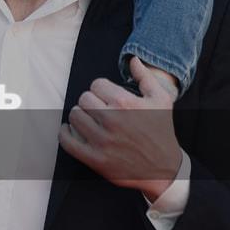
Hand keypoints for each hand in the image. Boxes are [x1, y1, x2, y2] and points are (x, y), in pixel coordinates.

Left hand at [59, 57, 184, 201]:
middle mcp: (112, 120)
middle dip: (91, 101)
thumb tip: (133, 60)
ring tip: (89, 119)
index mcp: (125, 103)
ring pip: (74, 116)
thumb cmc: (161, 131)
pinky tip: (71, 130)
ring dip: (80, 115)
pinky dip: (65, 133)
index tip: (107, 97)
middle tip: (99, 108)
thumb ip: (145, 76)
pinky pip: (67, 141)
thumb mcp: (162, 99)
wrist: (164, 169)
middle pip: (84, 98)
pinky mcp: (96, 159)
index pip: (96, 84)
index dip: (101, 89)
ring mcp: (102, 141)